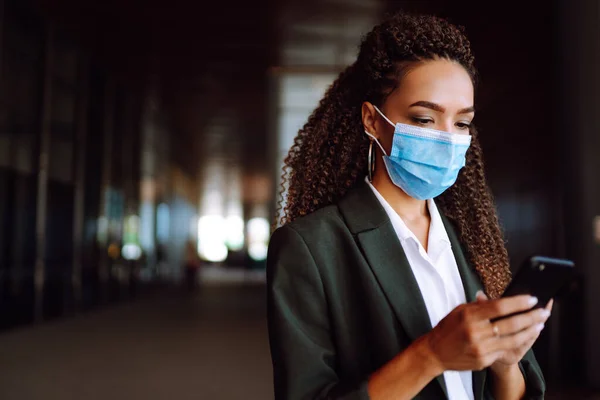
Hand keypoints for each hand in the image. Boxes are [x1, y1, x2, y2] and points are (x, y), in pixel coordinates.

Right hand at [423, 293, 541, 372]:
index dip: (519, 303)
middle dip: (531, 317)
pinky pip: (504, 350)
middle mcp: (475, 332)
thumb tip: (502, 299)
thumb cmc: (448, 328)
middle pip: (511, 324)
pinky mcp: (483, 360)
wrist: (435, 352)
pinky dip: (517, 343)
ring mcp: (481, 348)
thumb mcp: (460, 311)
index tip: (532, 299)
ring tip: (540, 324)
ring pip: (513, 339)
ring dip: (530, 331)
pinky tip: (525, 337)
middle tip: (543, 312)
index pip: (500, 306)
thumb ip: (480, 305)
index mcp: (469, 316)